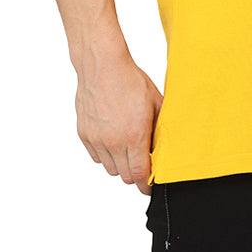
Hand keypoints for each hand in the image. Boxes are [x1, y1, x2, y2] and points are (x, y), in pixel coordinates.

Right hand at [75, 49, 163, 194]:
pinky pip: (97, 157)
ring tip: (127, 147)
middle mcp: (113, 141)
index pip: (140, 175)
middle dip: (136, 173)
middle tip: (142, 162)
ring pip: (110, 168)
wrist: (103, 65)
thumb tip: (167, 147)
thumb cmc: (131, 80)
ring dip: (120, 164)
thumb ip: (161, 128)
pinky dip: (105, 154)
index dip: (147, 185)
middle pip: (125, 176)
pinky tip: (113, 138)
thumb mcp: (156, 102)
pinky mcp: (84, 134)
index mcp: (134, 135)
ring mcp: (97, 139)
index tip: (151, 185)